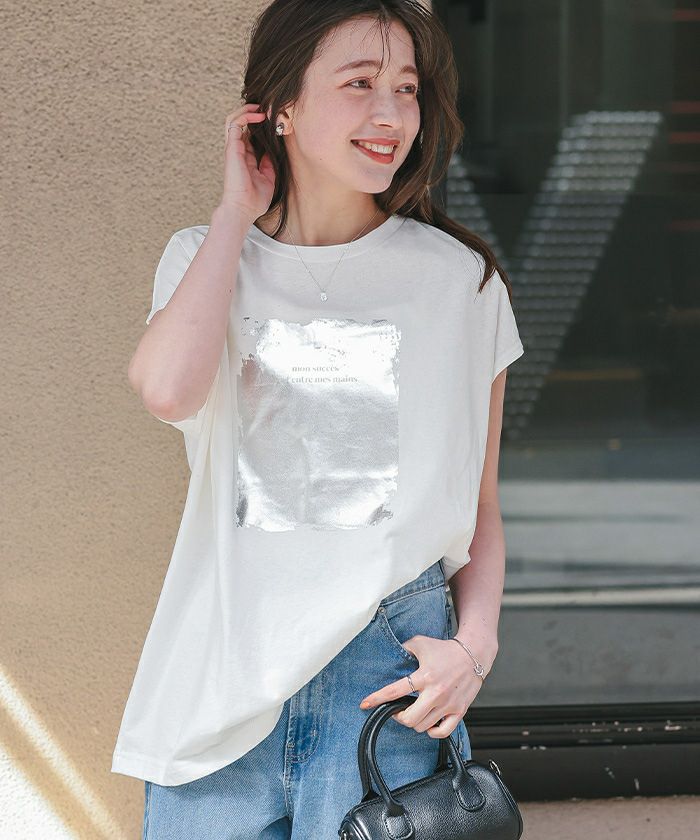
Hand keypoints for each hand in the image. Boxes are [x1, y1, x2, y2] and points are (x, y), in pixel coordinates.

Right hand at [220, 103, 275, 221]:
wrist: (244, 209)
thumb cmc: (254, 200)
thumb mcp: (268, 178)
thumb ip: (268, 163)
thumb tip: (272, 151)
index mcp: (245, 158)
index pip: (249, 134)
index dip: (259, 124)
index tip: (273, 120)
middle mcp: (238, 150)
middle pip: (240, 123)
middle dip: (252, 112)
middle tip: (267, 108)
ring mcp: (233, 148)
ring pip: (234, 119)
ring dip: (247, 109)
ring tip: (262, 107)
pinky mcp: (232, 148)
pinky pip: (235, 123)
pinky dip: (246, 114)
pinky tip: (259, 114)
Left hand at [358, 633, 489, 739]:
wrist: (473, 654)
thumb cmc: (445, 649)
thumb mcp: (420, 643)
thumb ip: (403, 648)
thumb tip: (389, 655)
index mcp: (424, 676)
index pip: (395, 691)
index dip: (377, 698)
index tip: (364, 704)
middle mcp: (436, 692)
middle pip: (409, 718)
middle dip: (398, 717)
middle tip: (396, 711)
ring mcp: (448, 703)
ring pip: (423, 726)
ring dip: (414, 722)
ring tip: (413, 713)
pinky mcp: (459, 710)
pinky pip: (442, 732)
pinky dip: (432, 732)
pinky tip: (429, 723)